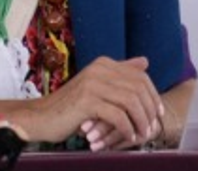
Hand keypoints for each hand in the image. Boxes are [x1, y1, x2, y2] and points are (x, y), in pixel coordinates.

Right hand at [12, 56, 163, 148]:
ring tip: (141, 134)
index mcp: (103, 64)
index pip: (140, 76)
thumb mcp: (97, 88)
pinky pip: (118, 115)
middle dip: (150, 110)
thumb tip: (144, 62)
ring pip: (131, 101)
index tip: (157, 113)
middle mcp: (98, 69)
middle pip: (138, 88)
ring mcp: (92, 84)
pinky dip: (126, 128)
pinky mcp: (86, 101)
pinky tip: (127, 136)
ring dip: (140, 120)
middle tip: (152, 126)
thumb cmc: (70, 107)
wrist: (41, 117)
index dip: (153, 95)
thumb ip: (120, 75)